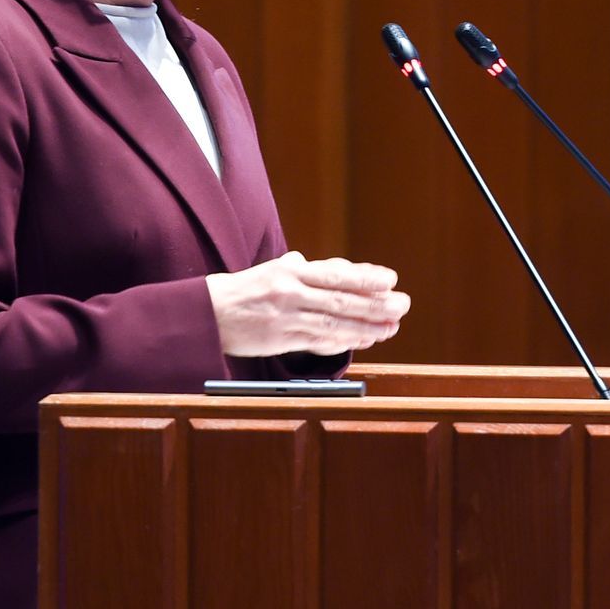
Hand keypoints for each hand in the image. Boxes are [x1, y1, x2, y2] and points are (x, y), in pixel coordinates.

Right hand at [205, 251, 410, 356]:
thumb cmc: (243, 291)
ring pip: (334, 321)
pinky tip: (364, 340)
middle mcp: (290, 291)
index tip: (390, 280)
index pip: (335, 273)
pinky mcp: (280, 338)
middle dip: (376, 303)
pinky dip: (345, 341)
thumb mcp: (271, 271)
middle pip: (341, 297)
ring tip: (392, 326)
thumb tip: (327, 267)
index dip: (366, 276)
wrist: (207, 312)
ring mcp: (286, 316)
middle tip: (402, 304)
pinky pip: (319, 341)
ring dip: (367, 325)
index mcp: (290, 271)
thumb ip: (300, 270)